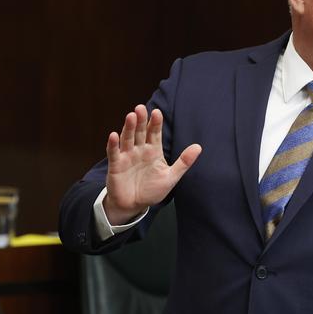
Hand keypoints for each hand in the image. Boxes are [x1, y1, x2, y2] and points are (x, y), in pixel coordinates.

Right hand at [104, 104, 200, 224]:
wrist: (134, 206)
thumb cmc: (152, 190)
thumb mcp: (170, 177)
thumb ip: (183, 162)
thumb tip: (199, 147)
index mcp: (153, 150)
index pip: (155, 133)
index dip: (155, 123)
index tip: (157, 112)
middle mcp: (140, 150)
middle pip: (140, 132)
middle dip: (141, 120)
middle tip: (141, 108)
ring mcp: (127, 156)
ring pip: (127, 138)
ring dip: (129, 127)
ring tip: (131, 116)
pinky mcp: (116, 165)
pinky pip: (114, 153)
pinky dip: (113, 144)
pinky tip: (113, 135)